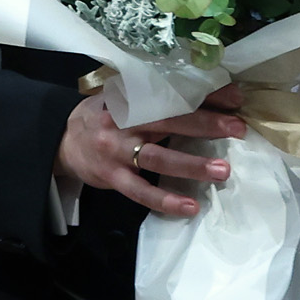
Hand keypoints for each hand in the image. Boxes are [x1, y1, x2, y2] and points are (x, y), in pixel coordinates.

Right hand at [56, 88, 249, 220]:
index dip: (203, 95)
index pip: (171, 92)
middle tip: (238, 128)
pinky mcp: (112, 178)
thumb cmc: (102, 117)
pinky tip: (190, 206)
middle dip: (206, 125)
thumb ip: (155, 96)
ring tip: (222, 170)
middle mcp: (123, 122)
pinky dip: (166, 200)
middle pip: (168, 121)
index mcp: (129, 98)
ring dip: (192, 165)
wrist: (61, 141)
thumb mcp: (123, 97)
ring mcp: (117, 152)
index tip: (234, 97)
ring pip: (158, 159)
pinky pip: (141, 192)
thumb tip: (206, 92)